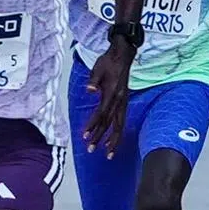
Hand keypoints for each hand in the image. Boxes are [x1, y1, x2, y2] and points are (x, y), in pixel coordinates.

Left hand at [82, 39, 133, 157]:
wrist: (123, 55)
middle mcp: (119, 100)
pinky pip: (121, 120)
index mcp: (112, 93)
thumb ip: (93, 81)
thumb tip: (89, 90)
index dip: (93, 125)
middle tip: (91, 149)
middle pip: (110, 123)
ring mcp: (123, 102)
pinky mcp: (123, 102)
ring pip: (119, 125)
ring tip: (107, 154)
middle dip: (101, 137)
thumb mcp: (97, 69)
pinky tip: (112, 140)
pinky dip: (117, 132)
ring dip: (113, 140)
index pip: (101, 113)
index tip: (85, 135)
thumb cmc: (108, 62)